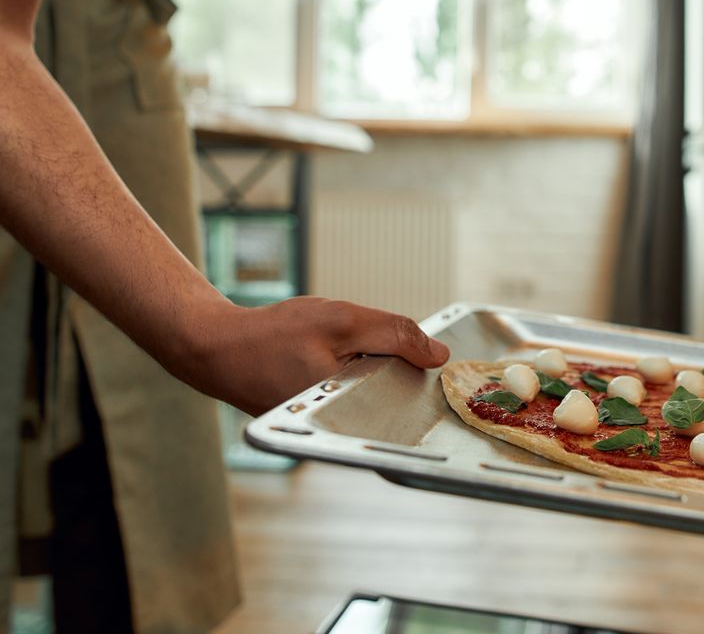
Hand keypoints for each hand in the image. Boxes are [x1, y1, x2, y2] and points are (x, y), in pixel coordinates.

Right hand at [182, 297, 450, 415]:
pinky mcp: (320, 422)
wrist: (216, 349)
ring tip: (352, 352)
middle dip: (400, 374)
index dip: (422, 377)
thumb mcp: (342, 322)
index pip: (408, 403)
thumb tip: (439, 355)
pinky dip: (360, 377)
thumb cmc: (274, 334)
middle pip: (394, 404)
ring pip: (375, 400)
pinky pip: (356, 399)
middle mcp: (339, 431)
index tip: (432, 360)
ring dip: (379, 373)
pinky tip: (346, 360)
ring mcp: (328, 429)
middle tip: (381, 348)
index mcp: (348, 413)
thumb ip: (394, 335)